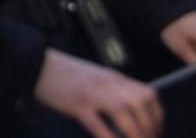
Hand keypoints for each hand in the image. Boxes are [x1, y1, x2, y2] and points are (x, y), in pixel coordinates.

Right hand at [33, 49, 161, 137]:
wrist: (38, 64)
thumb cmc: (66, 73)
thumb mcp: (96, 75)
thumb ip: (113, 88)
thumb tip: (131, 110)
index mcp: (113, 76)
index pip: (146, 93)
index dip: (157, 114)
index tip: (157, 128)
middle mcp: (106, 83)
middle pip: (139, 103)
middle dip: (149, 126)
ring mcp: (91, 93)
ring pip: (123, 113)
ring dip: (134, 133)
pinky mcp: (76, 105)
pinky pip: (98, 125)